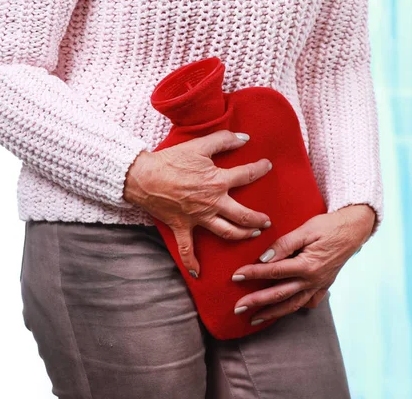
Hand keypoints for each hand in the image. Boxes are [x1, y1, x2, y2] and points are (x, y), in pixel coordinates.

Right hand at [123, 129, 272, 277]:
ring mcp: (198, 218)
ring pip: (227, 232)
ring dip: (242, 235)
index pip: (246, 175)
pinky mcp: (182, 227)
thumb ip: (223, 140)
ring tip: (252, 235)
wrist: (143, 176)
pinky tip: (199, 273)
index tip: (267, 166)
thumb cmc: (170, 160)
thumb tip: (244, 138)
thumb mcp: (198, 145)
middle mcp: (212, 203)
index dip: (260, 169)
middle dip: (259, 219)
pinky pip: (188, 250)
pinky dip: (192, 263)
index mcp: (217, 181)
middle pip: (244, 215)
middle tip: (268, 221)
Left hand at [231, 205, 374, 324]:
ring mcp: (319, 286)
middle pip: (279, 294)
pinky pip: (306, 303)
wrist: (354, 230)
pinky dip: (293, 309)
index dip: (253, 273)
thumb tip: (264, 258)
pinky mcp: (323, 286)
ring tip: (254, 319)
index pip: (274, 271)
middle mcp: (313, 280)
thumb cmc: (328, 226)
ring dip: (272, 313)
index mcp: (307, 265)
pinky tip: (281, 313)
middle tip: (237, 308)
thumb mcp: (305, 229)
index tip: (236, 275)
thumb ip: (284, 244)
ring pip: (292, 304)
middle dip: (257, 302)